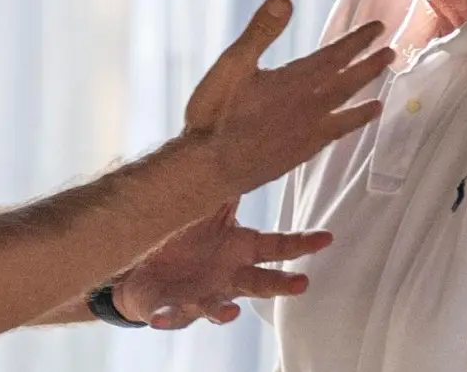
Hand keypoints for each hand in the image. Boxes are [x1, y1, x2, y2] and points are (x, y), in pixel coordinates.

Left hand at [114, 199, 332, 328]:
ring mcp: (201, 295)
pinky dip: (168, 317)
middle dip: (280, 284)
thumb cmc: (182, 229)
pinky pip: (170, 315)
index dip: (303, 243)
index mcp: (239, 249)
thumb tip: (255, 148)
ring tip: (231, 311)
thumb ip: (229, 184)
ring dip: (223, 311)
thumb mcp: (208, 204)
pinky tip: (160, 318)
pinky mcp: (170, 308)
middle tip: (302, 283)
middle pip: (260, 283)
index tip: (326, 238)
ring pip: (217, 307)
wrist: (140, 255)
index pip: (277, 246)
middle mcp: (227, 276)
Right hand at [182, 0, 391, 196]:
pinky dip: (345, 130)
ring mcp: (305, 134)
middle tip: (391, 53)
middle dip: (370, 66)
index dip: (358, 40)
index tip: (379, 28)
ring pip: (345, 112)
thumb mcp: (231, 64)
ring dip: (364, 101)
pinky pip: (332, 137)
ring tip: (381, 99)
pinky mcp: (298, 154)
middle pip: (347, 83)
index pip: (335, 56)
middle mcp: (308, 107)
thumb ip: (260, 32)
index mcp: (294, 81)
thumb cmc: (214, 113)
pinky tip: (345, 130)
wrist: (209, 167)